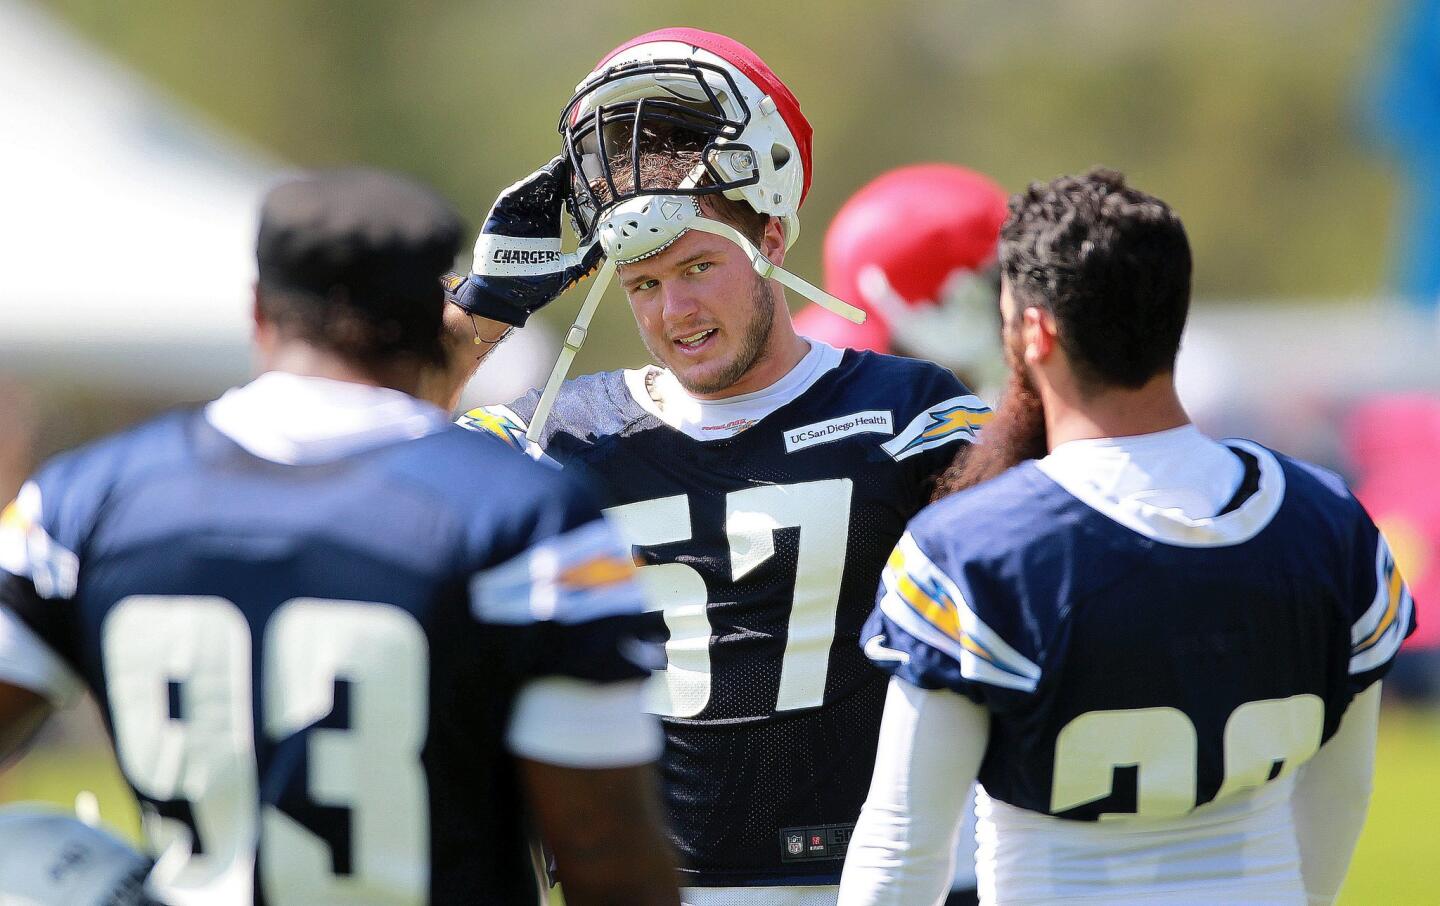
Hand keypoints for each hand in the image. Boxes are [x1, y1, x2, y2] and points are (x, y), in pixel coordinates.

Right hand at [451, 156, 603, 326]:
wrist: (505, 297)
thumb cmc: (534, 288)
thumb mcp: (566, 271)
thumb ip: (585, 258)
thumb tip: (607, 247)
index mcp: (548, 231)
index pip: (563, 204)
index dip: (575, 192)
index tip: (590, 181)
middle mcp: (534, 221)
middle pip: (549, 192)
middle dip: (562, 178)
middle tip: (576, 165)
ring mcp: (517, 217)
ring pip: (533, 190)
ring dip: (546, 178)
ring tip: (560, 167)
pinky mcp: (501, 216)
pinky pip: (513, 196)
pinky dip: (527, 186)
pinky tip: (542, 179)